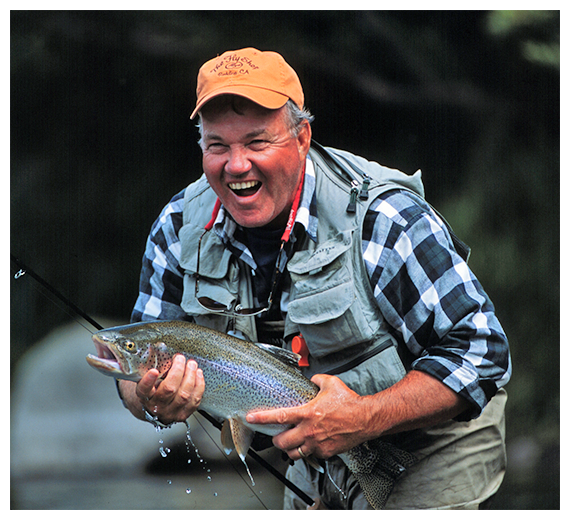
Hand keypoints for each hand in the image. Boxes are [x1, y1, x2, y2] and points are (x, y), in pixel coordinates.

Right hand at [119, 355, 204, 424]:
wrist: (154, 408)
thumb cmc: (152, 389)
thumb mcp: (146, 378)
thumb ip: (151, 365)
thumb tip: (158, 346)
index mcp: (144, 396)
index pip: (144, 390)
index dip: (148, 381)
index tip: (154, 371)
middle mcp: (156, 407)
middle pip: (169, 390)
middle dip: (178, 371)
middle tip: (180, 358)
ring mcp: (170, 412)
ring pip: (184, 395)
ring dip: (191, 376)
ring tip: (192, 364)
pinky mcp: (183, 415)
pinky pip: (195, 400)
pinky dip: (199, 385)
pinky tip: (198, 374)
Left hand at [246, 374, 370, 460]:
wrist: (365, 419)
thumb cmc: (349, 402)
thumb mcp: (330, 383)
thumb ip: (316, 380)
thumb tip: (311, 379)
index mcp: (307, 413)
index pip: (279, 417)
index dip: (262, 418)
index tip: (251, 418)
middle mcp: (310, 431)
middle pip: (282, 442)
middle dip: (276, 440)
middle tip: (276, 435)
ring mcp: (317, 443)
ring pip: (294, 453)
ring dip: (289, 448)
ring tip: (290, 443)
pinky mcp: (326, 452)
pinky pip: (310, 455)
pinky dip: (307, 451)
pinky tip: (309, 444)